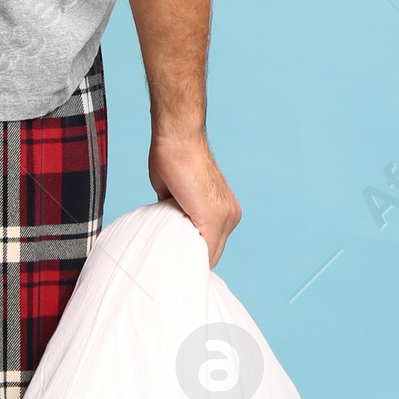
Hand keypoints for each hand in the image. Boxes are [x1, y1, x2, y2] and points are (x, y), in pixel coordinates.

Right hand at [148, 131, 240, 266]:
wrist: (178, 139)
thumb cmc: (171, 158)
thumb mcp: (173, 194)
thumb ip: (176, 212)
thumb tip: (167, 226)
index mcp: (225, 209)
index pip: (211, 244)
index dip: (193, 251)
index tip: (175, 255)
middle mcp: (231, 214)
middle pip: (212, 252)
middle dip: (191, 256)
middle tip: (170, 259)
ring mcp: (226, 216)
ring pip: (209, 253)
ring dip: (189, 255)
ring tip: (170, 256)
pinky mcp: (214, 217)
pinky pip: (205, 249)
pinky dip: (190, 255)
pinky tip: (175, 256)